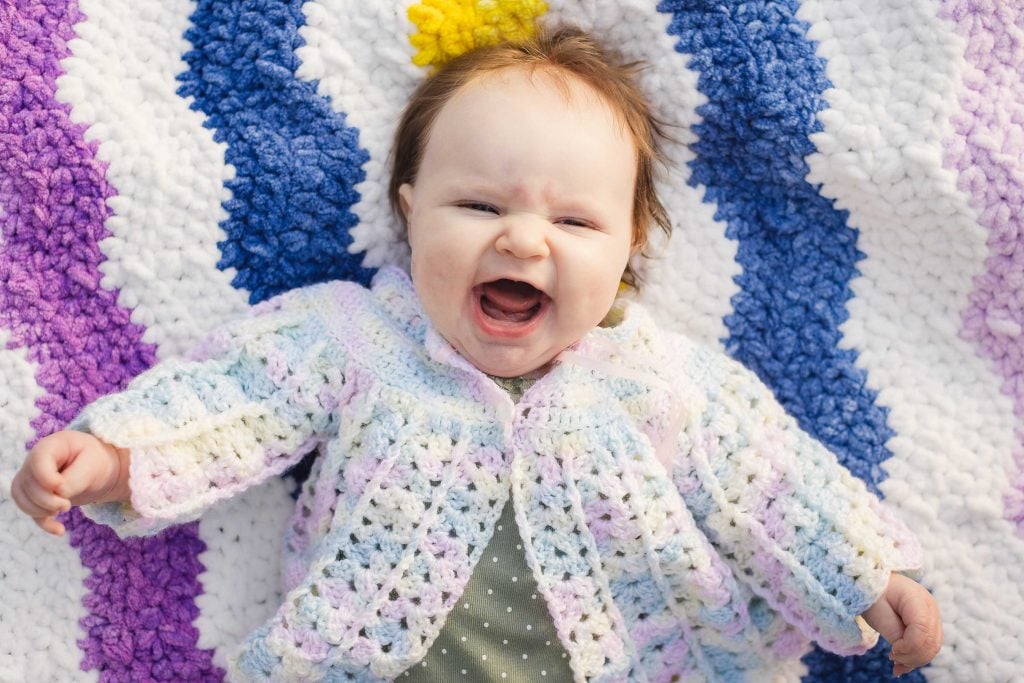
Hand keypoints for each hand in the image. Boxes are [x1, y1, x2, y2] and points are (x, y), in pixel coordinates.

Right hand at [10, 430, 129, 535]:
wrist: (100, 469)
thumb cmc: (97, 461)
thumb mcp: (93, 465)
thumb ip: (75, 478)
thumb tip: (59, 494)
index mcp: (51, 446)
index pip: (38, 460)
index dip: (46, 478)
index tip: (61, 487)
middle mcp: (35, 461)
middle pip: (28, 484)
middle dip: (46, 500)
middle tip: (67, 505)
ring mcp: (32, 479)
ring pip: (23, 499)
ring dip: (41, 511)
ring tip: (65, 508)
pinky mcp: (35, 496)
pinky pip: (30, 511)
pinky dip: (44, 523)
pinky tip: (60, 530)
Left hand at [861, 573, 942, 676]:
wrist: (875, 582)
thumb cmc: (873, 594)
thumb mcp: (877, 612)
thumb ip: (893, 632)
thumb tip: (903, 652)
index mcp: (917, 598)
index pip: (922, 629)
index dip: (909, 645)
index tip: (892, 651)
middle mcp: (931, 607)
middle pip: (931, 640)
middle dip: (912, 655)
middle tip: (892, 659)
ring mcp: (933, 616)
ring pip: (933, 646)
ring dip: (915, 659)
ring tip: (896, 664)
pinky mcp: (929, 624)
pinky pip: (928, 645)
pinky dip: (916, 656)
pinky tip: (902, 665)